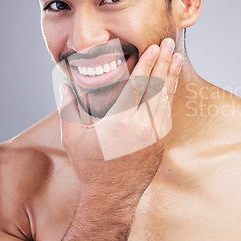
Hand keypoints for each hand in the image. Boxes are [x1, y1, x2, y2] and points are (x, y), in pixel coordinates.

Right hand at [58, 38, 182, 201]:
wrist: (112, 198)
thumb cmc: (91, 168)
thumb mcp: (73, 138)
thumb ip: (69, 109)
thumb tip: (64, 84)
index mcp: (120, 122)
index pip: (138, 85)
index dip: (147, 63)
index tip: (154, 47)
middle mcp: (142, 126)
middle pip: (157, 86)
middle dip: (164, 62)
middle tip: (170, 42)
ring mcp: (156, 135)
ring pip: (166, 97)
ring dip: (171, 75)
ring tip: (176, 56)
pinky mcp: (162, 141)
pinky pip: (168, 111)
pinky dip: (170, 93)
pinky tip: (172, 82)